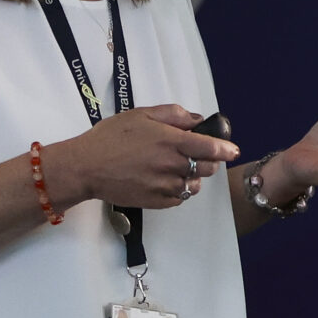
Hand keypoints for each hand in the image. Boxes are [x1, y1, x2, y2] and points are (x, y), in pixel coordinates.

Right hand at [45, 105, 238, 211]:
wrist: (85, 167)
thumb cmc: (110, 138)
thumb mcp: (141, 115)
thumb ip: (173, 115)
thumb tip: (197, 120)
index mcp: (171, 141)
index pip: (211, 148)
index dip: (226, 149)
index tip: (232, 150)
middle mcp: (172, 165)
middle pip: (207, 168)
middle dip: (208, 161)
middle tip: (195, 155)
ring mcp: (164, 186)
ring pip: (193, 185)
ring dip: (192, 177)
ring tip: (177, 169)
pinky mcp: (155, 202)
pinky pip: (179, 199)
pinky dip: (178, 191)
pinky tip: (166, 181)